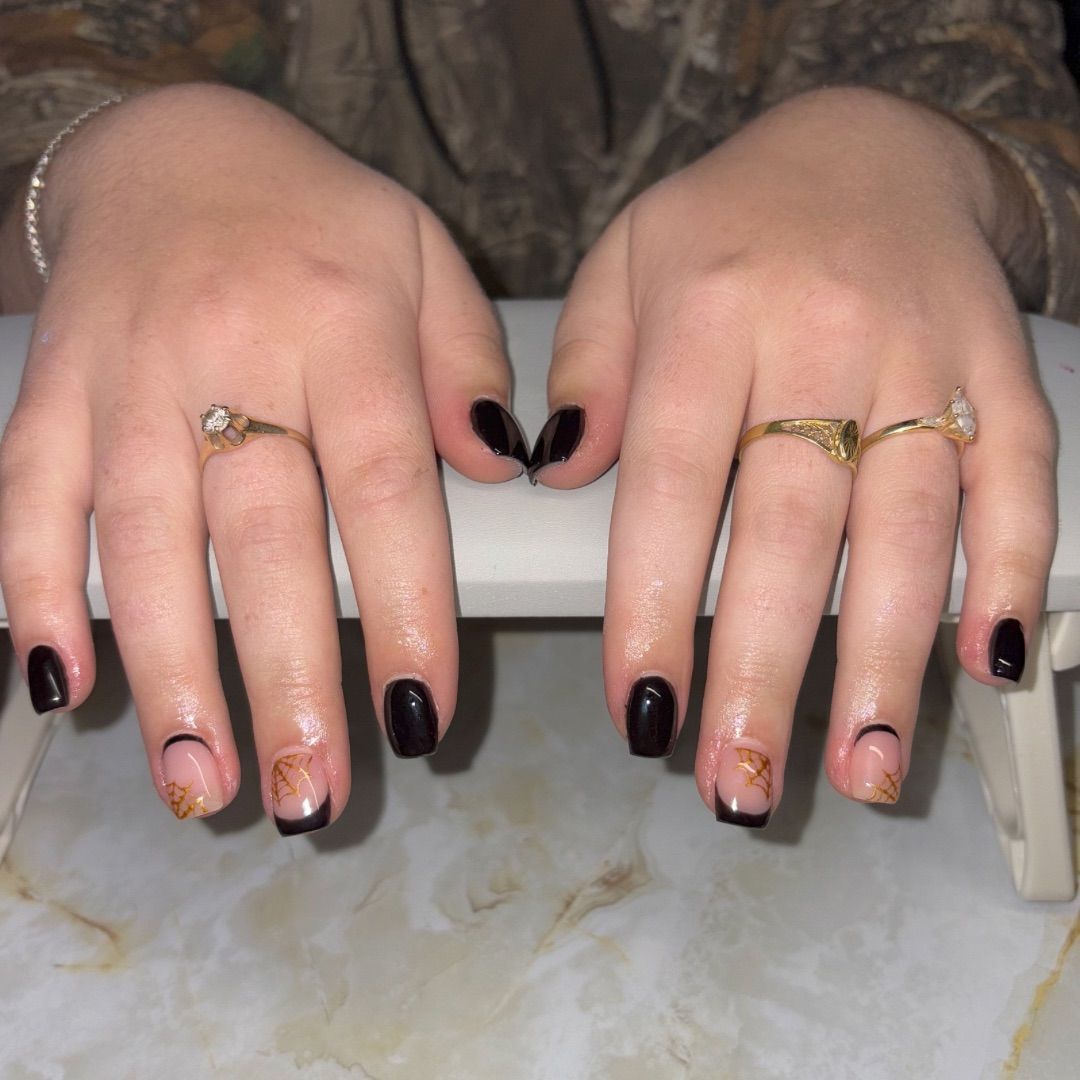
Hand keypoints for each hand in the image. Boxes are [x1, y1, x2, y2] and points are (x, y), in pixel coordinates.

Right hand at [0, 85, 527, 831]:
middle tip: (309, 797)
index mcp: (345, 327)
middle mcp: (232, 355)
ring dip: (168, 672)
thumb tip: (503, 471)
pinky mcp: (52, 391)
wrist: (172, 147)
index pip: (385, 489)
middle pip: (261, 539)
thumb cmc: (319, 220)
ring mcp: (127, 377)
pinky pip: (30, 497)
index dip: (406, 611)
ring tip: (200, 782)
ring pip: (142, 542)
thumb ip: (465, 364)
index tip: (421, 722)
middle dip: (284, 678)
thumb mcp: (423, 256)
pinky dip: (34, 592)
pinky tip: (60, 686)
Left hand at [535, 87, 1054, 821]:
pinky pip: (1017, 475)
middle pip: (788, 527)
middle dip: (761, 670)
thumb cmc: (730, 222)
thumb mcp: (625, 262)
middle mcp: (817, 336)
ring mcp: (921, 354)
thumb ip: (588, 369)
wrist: (872, 145)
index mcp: (706, 314)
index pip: (669, 484)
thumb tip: (550, 472)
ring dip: (884, 658)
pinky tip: (991, 664)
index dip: (650, 609)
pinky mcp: (998, 369)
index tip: (640, 713)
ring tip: (859, 769)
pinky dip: (1014, 572)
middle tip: (739, 783)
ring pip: (907, 523)